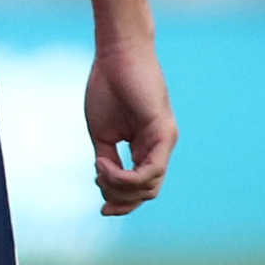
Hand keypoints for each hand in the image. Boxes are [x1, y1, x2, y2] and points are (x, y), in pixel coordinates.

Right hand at [84, 41, 174, 215]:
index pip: (142, 186)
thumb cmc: (108, 87)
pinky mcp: (164, 132)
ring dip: (121, 187)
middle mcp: (160, 148)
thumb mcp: (102, 132)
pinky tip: (104, 163)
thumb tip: (107, 181)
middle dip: (122, 201)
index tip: (102, 209)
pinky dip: (126, 175)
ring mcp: (165, 141)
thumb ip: (108, 157)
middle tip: (99, 192)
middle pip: (148, 192)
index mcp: (146, 147)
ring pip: (151, 185)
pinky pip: (151, 169)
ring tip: (99, 170)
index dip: (123, 202)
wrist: (117, 55)